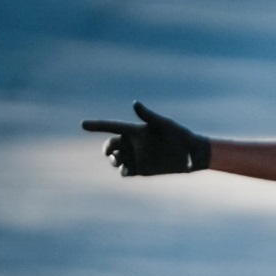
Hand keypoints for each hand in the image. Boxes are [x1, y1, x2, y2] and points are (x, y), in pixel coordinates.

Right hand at [81, 101, 209, 175]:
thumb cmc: (180, 135)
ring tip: (119, 160)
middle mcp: (133, 143)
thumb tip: (134, 103)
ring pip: (115, 159)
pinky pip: (125, 172)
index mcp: (136, 130)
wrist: (192, 155)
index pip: (112, 127)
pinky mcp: (141, 170)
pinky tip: (126, 170)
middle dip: (107, 148)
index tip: (83, 124)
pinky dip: (122, 171)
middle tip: (111, 151)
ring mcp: (136, 157)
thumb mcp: (164, 124)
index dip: (97, 125)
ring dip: (113, 160)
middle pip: (110, 145)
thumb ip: (148, 115)